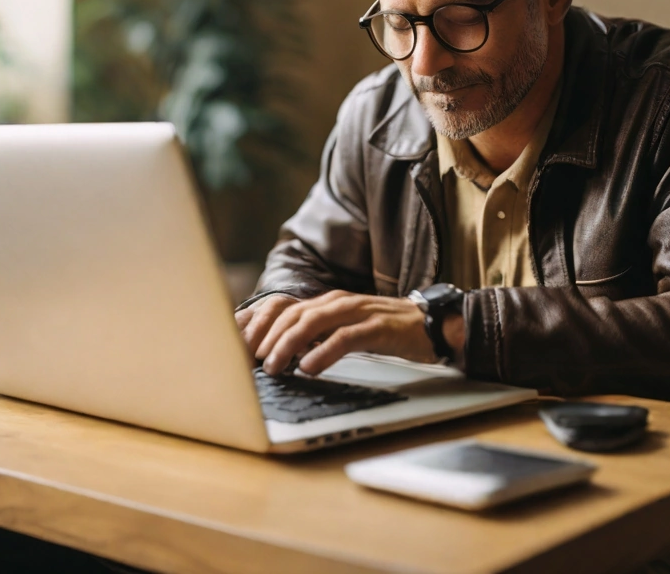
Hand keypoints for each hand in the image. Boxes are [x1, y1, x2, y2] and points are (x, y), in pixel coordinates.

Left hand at [243, 290, 437, 375]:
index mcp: (326, 302)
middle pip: (291, 314)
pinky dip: (323, 352)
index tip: (237, 347)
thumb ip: (315, 337)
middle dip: (265, 337)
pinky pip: (344, 338)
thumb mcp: (343, 330)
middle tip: (248, 361)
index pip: (283, 308)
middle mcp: (337, 302)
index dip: (257, 325)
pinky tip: (309, 368)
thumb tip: (278, 354)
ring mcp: (357, 312)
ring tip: (273, 366)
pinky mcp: (377, 327)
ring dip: (287, 345)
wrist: (432, 325)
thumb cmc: (384, 331)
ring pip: (312, 323)